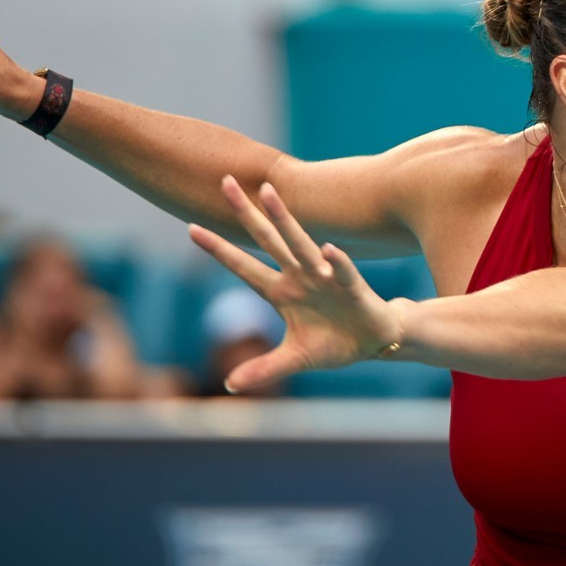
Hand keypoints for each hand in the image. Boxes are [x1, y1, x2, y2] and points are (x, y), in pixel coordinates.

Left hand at [189, 176, 403, 394]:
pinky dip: (338, 262)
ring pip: (300, 244)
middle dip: (246, 212)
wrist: (374, 342)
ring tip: (269, 192)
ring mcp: (324, 278)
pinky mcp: (352, 288)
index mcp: (281, 291)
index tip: (191, 228)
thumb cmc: (333, 343)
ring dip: (284, 219)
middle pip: (266, 240)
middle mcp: (299, 276)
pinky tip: (329, 250)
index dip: (219, 250)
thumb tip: (230, 384)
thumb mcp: (294, 359)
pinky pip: (343, 272)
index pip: (243, 267)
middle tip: (225, 181)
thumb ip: (264, 368)